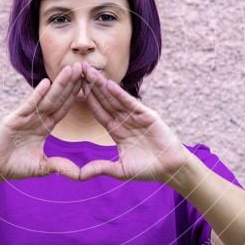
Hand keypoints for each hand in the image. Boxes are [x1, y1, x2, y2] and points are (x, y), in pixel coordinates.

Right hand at [0, 62, 85, 181]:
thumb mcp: (41, 167)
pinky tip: (46, 83)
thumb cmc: (14, 166)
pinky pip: (28, 105)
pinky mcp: (13, 120)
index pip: (62, 109)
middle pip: (57, 99)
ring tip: (69, 70)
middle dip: (70, 84)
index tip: (88, 84)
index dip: (75, 96)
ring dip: (58, 84)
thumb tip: (80, 175)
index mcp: (44, 127)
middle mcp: (36, 119)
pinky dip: (37, 95)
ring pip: (46, 99)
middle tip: (83, 67)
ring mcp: (24, 117)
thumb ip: (59, 166)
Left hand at [77, 62, 192, 182]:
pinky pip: (130, 103)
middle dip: (91, 85)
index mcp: (117, 130)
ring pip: (115, 98)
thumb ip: (100, 168)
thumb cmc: (147, 169)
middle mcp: (125, 120)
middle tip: (78, 69)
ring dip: (102, 85)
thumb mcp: (120, 170)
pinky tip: (108, 84)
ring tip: (89, 72)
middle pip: (104, 100)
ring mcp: (136, 116)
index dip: (87, 100)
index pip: (99, 111)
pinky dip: (119, 94)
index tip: (73, 88)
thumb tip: (79, 176)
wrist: (170, 169)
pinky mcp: (147, 115)